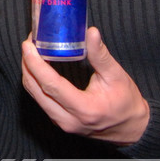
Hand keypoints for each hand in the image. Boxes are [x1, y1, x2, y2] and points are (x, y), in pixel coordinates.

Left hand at [21, 27, 149, 145]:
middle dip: (27, 64)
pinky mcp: (59, 121)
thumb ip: (100, 55)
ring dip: (29, 72)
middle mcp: (68, 120)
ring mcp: (62, 123)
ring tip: (31, 51)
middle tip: (28, 43)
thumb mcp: (117, 76)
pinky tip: (37, 66)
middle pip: (36, 90)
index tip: (28, 45)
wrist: (132, 128)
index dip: (35, 63)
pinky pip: (40, 99)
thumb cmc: (126, 102)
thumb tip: (91, 32)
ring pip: (35, 96)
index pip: (51, 85)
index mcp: (84, 109)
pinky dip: (35, 81)